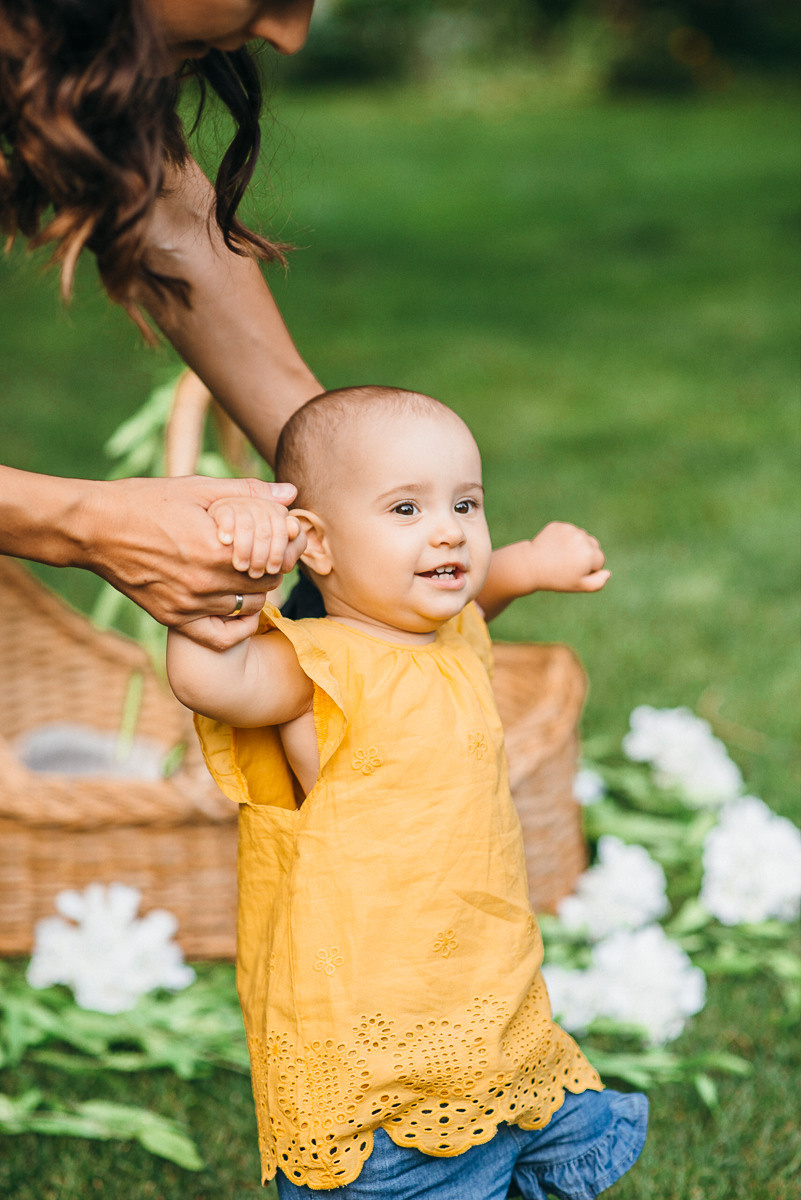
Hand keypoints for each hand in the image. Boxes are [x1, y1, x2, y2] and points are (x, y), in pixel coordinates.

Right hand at [79, 475, 297, 648]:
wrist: (94, 529)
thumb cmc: (145, 501)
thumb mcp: (197, 489)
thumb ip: (247, 493)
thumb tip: (291, 494)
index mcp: (216, 549)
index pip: (276, 560)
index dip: (285, 549)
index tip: (281, 539)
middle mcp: (205, 583)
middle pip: (266, 585)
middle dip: (273, 568)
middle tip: (266, 554)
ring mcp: (188, 605)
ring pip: (246, 608)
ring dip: (255, 592)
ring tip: (246, 573)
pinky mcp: (172, 619)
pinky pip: (219, 636)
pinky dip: (235, 626)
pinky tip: (235, 607)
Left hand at [525, 522, 609, 592]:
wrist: (530, 566)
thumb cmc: (556, 578)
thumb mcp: (578, 586)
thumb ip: (597, 583)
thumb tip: (607, 572)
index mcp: (590, 554)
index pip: (600, 560)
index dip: (589, 569)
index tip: (574, 572)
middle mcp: (582, 538)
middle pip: (594, 546)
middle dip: (586, 554)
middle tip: (568, 564)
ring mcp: (570, 530)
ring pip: (582, 537)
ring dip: (576, 545)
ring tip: (561, 556)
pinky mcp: (559, 525)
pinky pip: (569, 531)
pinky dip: (564, 539)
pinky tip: (554, 548)